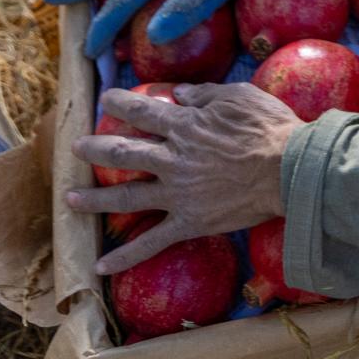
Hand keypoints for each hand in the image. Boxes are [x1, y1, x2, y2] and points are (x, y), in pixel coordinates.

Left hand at [69, 83, 299, 272]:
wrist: (290, 170)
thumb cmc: (270, 128)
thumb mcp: (238, 96)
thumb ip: (204, 93)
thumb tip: (178, 93)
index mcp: (184, 126)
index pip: (143, 111)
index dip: (120, 103)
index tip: (104, 98)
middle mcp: (172, 159)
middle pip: (123, 152)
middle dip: (95, 148)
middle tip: (76, 147)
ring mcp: (177, 194)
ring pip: (126, 196)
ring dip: (94, 199)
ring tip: (68, 199)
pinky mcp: (189, 222)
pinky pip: (151, 243)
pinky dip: (125, 256)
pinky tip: (100, 266)